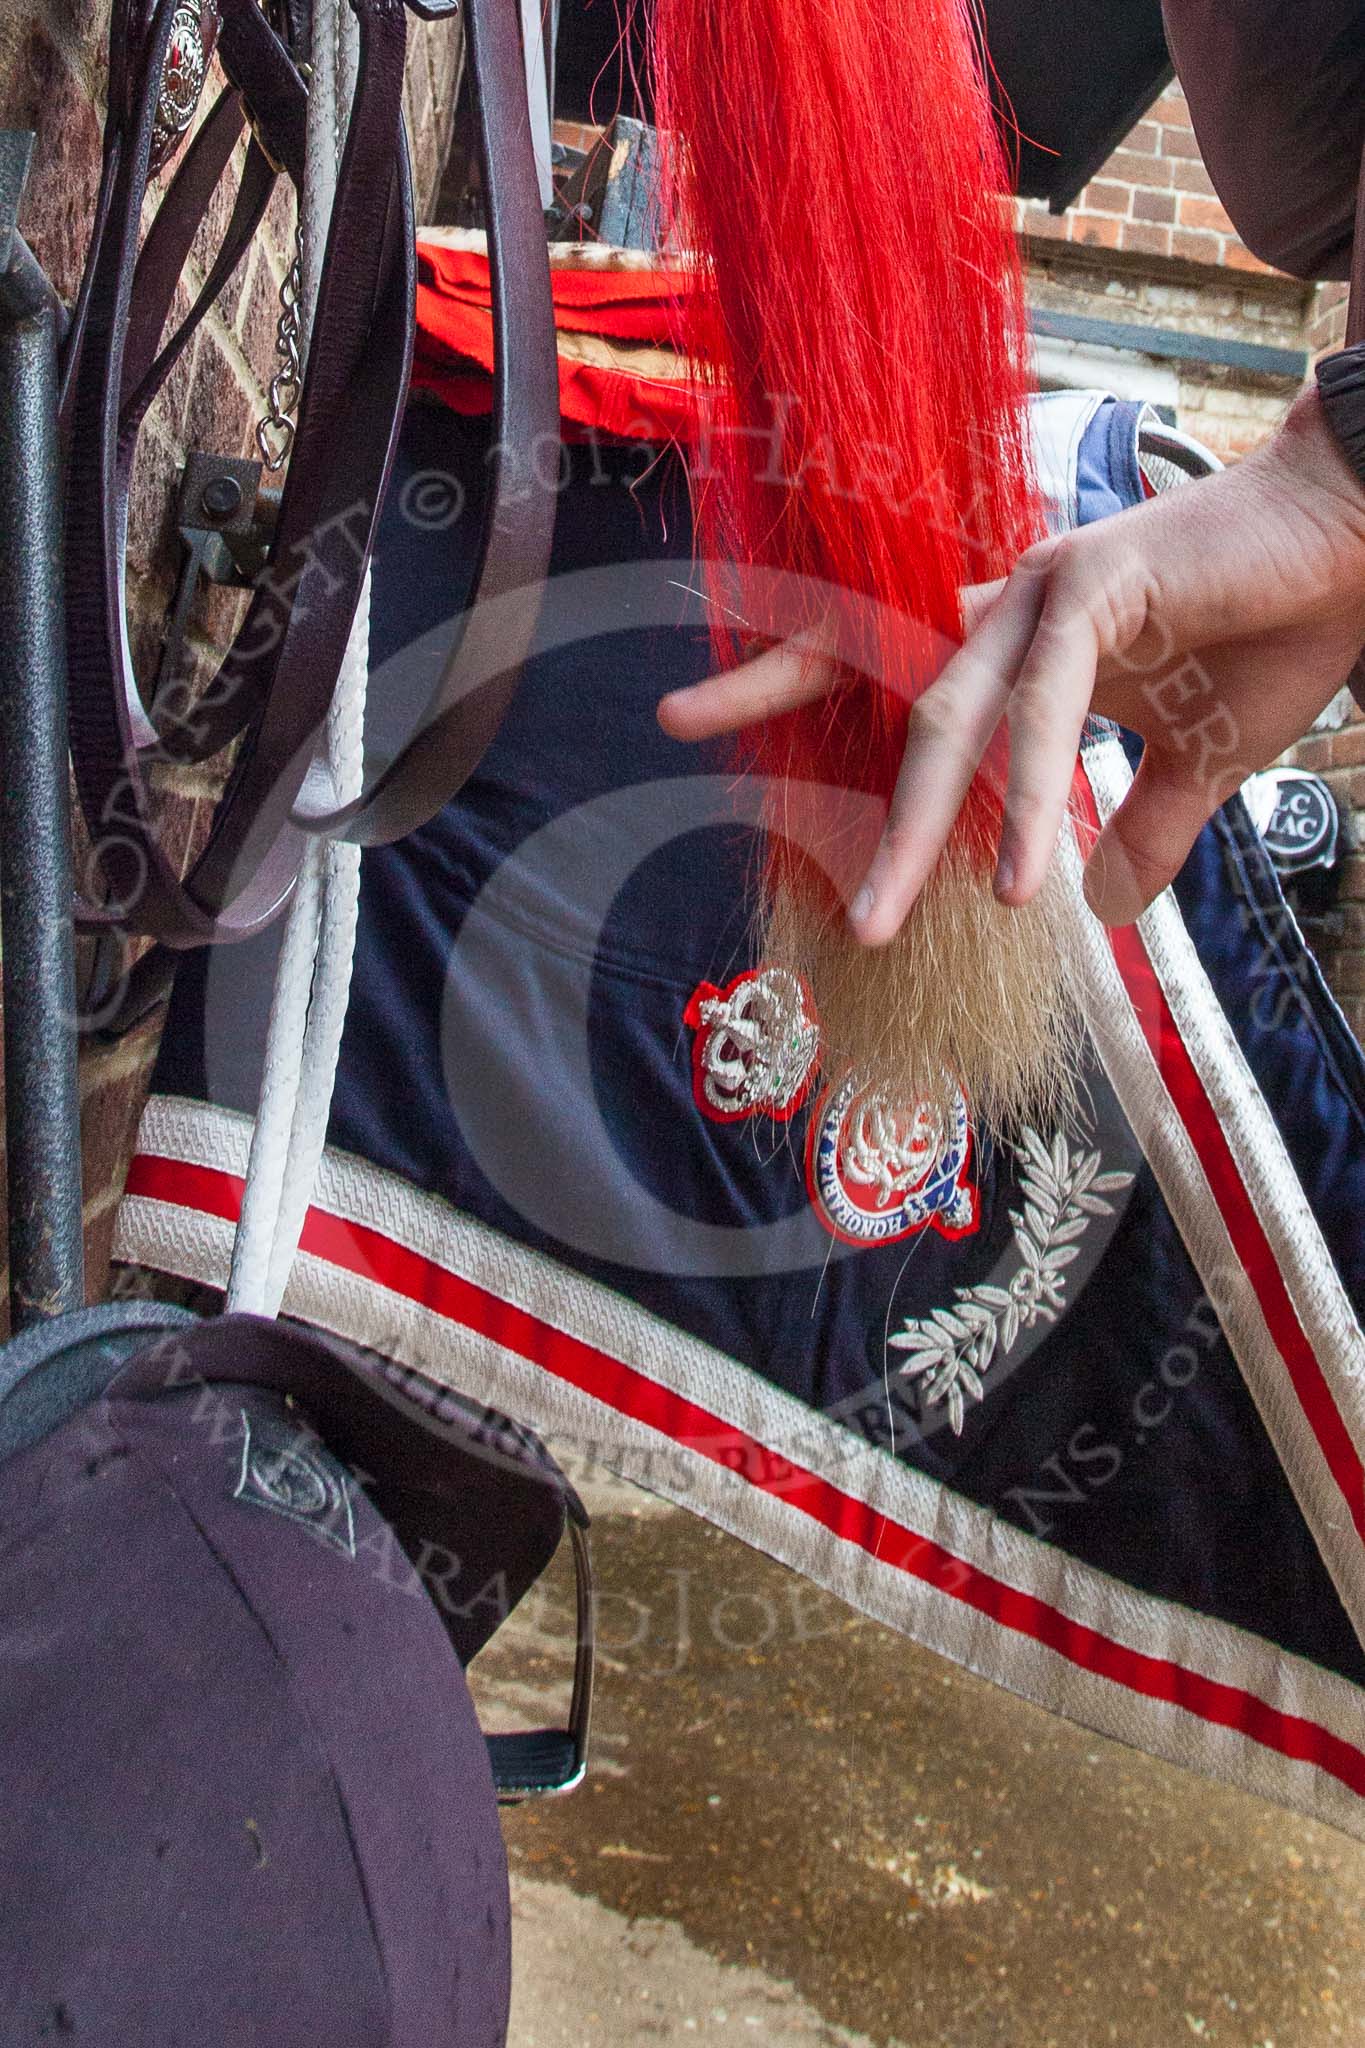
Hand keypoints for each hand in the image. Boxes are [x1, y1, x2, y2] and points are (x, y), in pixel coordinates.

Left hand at [658, 387, 1364, 930]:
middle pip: (874, 665)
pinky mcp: (1106, 586)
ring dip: (912, 822)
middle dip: (777, 702)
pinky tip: (1025, 880)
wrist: (1364, 538)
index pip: (887, 658)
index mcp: (1020, 636)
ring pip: (949, 710)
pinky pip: (1048, 707)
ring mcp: (1051, 591)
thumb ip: (1139, 828)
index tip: (709, 707)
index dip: (796, 672)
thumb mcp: (1198, 761)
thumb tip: (1098, 908)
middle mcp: (1013, 605)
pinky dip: (1030, 796)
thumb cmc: (1278, 633)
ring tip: (879, 920)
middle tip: (674, 720)